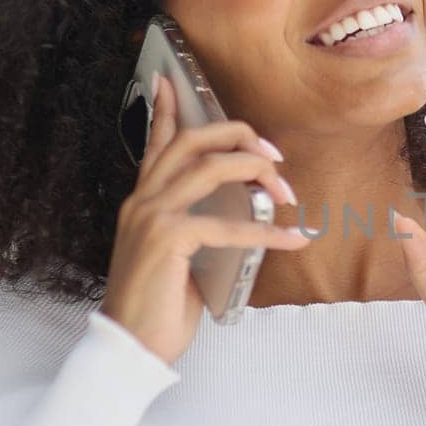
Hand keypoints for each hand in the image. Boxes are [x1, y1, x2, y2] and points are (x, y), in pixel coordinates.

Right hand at [99, 72, 310, 366]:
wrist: (130, 347)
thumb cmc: (159, 307)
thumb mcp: (180, 259)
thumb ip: (200, 229)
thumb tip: (241, 219)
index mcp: (142, 201)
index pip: (157, 143)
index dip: (168, 109)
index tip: (172, 78)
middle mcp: (142, 200)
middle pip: (193, 142)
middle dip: (239, 137)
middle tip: (275, 155)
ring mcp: (152, 217)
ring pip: (210, 168)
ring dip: (257, 174)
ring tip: (288, 194)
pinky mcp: (168, 239)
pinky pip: (228, 225)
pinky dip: (267, 233)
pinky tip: (295, 240)